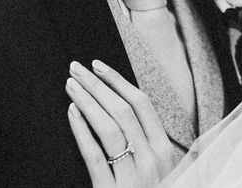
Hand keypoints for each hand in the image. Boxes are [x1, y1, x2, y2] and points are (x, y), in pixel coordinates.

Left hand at [66, 60, 173, 186]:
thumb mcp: (170, 169)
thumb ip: (155, 144)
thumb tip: (134, 111)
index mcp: (167, 149)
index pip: (141, 104)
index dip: (119, 81)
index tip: (100, 65)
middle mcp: (152, 158)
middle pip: (122, 110)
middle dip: (98, 85)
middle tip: (76, 67)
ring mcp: (132, 176)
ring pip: (108, 128)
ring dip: (88, 101)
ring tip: (70, 85)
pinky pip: (94, 157)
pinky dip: (82, 131)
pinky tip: (72, 113)